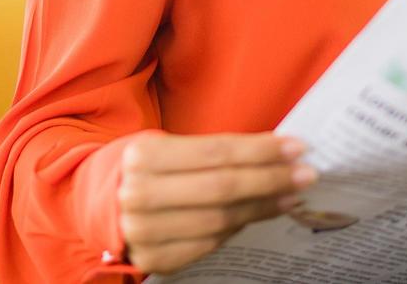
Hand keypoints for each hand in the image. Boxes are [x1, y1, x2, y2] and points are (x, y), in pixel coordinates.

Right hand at [117, 131, 317, 274]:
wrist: (99, 204)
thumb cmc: (144, 168)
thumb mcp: (167, 147)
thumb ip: (213, 152)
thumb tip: (276, 154)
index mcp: (144, 156)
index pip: (216, 153)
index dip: (260, 151)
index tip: (297, 147)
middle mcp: (140, 194)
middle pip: (222, 188)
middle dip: (271, 179)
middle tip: (306, 173)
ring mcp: (145, 232)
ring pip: (221, 220)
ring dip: (263, 207)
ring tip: (290, 195)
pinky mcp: (155, 259)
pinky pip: (210, 244)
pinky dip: (239, 229)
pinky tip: (258, 215)